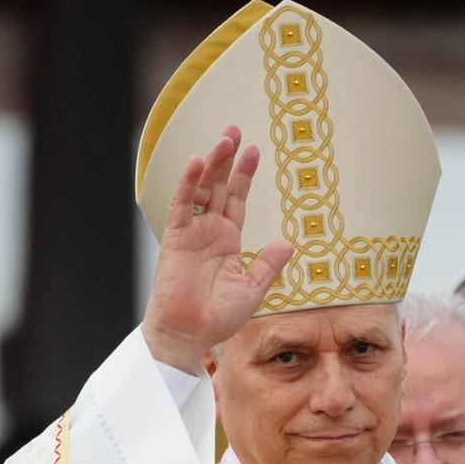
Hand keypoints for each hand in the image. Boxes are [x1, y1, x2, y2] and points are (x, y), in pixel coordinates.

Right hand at [142, 125, 295, 370]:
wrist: (189, 334)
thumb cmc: (218, 318)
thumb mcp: (253, 290)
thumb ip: (269, 265)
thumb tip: (289, 243)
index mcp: (227, 240)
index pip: (237, 199)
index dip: (245, 174)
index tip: (255, 150)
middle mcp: (209, 231)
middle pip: (220, 186)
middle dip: (228, 158)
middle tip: (235, 128)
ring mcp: (191, 232)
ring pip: (202, 189)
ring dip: (213, 164)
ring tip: (226, 139)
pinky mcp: (176, 238)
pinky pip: (182, 204)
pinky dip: (188, 182)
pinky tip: (199, 161)